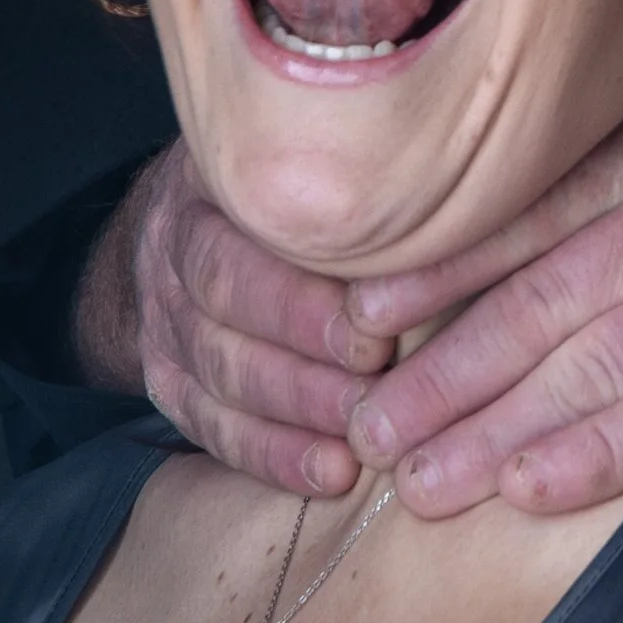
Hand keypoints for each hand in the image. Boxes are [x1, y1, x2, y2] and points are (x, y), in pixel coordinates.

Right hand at [74, 142, 388, 492]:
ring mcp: (163, 315)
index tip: (375, 325)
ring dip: (295, 414)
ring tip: (362, 442)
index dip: (304, 289)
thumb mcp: (317, 147)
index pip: (245, 230)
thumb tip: (458, 187)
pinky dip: (270, 455)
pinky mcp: (166, 376)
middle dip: (303, 354)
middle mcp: (176, 244)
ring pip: (218, 372)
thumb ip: (368, 165)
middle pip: (224, 304)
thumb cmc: (300, 180)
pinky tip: (330, 474)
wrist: (195, 219)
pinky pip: (210, 424)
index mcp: (216, 178)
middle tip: (376, 384)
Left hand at [340, 62, 622, 515]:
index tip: (358, 320)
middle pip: (538, 301)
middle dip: (440, 374)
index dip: (437, 273)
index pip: (531, 216)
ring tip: (419, 481)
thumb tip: (577, 220)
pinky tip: (532, 489)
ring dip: (492, 430)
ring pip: (589, 363)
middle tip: (361, 431)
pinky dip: (600, 453)